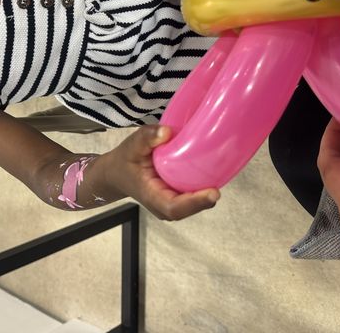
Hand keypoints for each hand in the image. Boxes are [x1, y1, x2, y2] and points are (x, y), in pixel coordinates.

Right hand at [103, 124, 219, 219]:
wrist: (116, 172)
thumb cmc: (124, 160)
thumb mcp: (131, 145)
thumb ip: (147, 137)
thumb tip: (167, 132)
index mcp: (151, 196)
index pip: (175, 208)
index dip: (195, 203)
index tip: (213, 192)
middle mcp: (163, 204)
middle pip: (189, 207)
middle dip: (207, 197)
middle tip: (224, 175)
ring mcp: (171, 201)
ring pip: (194, 203)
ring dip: (207, 191)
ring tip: (222, 170)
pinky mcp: (176, 195)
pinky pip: (192, 194)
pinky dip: (203, 186)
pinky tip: (213, 170)